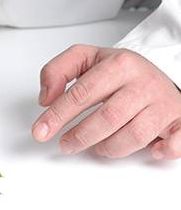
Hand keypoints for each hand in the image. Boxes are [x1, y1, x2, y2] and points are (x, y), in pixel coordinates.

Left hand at [31, 44, 180, 159]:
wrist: (158, 71)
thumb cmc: (119, 69)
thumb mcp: (85, 57)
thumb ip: (58, 70)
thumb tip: (46, 98)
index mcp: (118, 64)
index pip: (82, 93)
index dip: (58, 114)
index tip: (42, 130)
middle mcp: (142, 82)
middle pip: (107, 117)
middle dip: (80, 136)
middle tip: (64, 144)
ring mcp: (162, 102)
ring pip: (134, 135)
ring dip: (109, 147)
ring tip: (93, 147)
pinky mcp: (178, 119)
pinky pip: (176, 141)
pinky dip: (164, 150)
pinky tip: (152, 151)